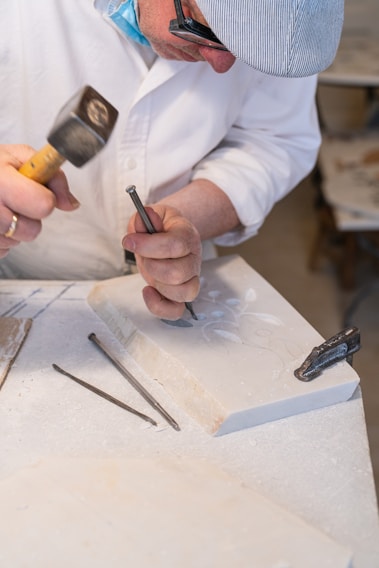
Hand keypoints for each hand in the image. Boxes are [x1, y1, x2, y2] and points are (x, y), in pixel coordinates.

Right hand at [0, 144, 79, 257]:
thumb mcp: (20, 157)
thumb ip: (52, 177)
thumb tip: (70, 204)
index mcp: (0, 179)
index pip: (43, 204)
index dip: (45, 199)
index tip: (36, 191)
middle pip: (31, 230)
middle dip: (29, 217)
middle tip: (14, 202)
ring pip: (16, 242)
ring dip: (14, 230)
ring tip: (0, 210)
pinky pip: (1, 252)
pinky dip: (0, 240)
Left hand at [123, 204, 201, 319]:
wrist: (168, 236)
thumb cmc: (158, 228)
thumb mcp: (149, 217)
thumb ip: (144, 218)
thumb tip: (144, 217)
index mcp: (188, 236)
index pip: (176, 245)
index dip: (148, 245)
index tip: (129, 241)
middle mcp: (193, 259)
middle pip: (178, 273)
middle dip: (152, 266)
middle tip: (144, 257)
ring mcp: (190, 279)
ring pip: (183, 293)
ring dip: (158, 284)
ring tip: (150, 271)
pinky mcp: (181, 295)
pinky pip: (176, 311)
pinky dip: (159, 306)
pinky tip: (148, 291)